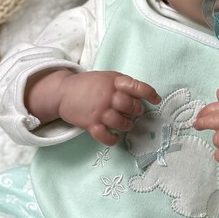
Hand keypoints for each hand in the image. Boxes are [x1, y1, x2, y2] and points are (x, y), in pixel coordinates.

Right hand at [28, 70, 160, 145]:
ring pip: (122, 123)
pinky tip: (115, 136)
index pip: (137, 87)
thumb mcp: (107, 78)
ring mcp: (99, 111)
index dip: (149, 94)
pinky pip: (106, 136)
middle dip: (136, 110)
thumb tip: (143, 97)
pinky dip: (113, 139)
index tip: (156, 100)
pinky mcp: (91, 124)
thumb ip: (123, 85)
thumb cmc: (89, 85)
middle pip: (131, 107)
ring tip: (126, 124)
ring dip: (127, 125)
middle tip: (135, 111)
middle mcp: (108, 96)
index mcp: (114, 82)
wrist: (62, 91)